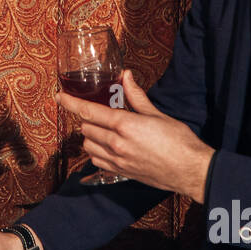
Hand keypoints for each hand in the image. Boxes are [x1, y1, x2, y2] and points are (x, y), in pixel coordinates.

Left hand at [57, 69, 213, 201]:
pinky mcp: (120, 173)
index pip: (88, 111)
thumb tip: (126, 76)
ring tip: (103, 129)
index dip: (71, 102)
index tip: (60, 96)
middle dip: (87, 118)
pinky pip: (96, 161)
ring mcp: (117, 160)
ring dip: (90, 135)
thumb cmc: (179, 141)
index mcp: (124, 125)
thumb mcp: (157, 114)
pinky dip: (96, 152)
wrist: (190, 170)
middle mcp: (116, 144)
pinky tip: (107, 146)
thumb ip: (136, 96)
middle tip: (98, 112)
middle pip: (86, 128)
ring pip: (88, 145)